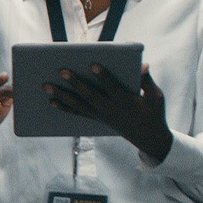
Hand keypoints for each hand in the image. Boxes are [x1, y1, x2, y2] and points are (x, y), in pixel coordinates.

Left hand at [43, 62, 172, 161]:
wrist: (149, 138)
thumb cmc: (153, 113)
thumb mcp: (155, 97)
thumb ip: (146, 80)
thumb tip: (142, 64)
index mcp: (126, 101)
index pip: (112, 87)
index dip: (103, 76)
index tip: (92, 63)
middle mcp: (111, 109)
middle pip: (90, 95)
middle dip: (75, 83)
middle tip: (61, 70)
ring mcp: (102, 115)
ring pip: (79, 105)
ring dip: (61, 95)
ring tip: (46, 86)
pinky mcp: (97, 119)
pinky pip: (78, 113)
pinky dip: (64, 108)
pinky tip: (51, 101)